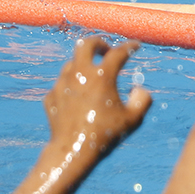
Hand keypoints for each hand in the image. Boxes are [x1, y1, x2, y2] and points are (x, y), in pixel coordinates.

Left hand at [43, 38, 152, 158]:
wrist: (72, 150)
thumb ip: (143, 100)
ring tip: (92, 75)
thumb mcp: (134, 119)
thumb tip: (138, 89)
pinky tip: (76, 96)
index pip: (118, 53)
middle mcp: (80, 74)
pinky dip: (70, 85)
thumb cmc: (105, 134)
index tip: (136, 46)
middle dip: (98, 43)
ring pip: (71, 64)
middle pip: (85, 44)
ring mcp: (62, 84)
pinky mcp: (51, 97)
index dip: (129, 47)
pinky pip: (61, 84)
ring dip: (83, 65)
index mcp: (102, 76)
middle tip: (105, 49)